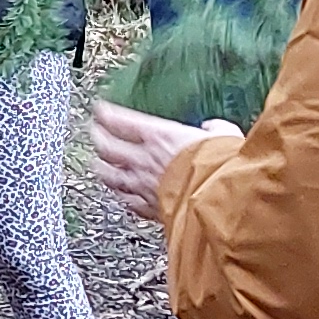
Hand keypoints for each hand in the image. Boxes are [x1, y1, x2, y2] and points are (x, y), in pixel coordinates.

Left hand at [87, 99, 234, 226]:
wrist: (220, 202)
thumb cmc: (222, 167)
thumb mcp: (225, 136)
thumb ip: (215, 129)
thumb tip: (213, 128)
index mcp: (159, 136)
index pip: (120, 121)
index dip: (105, 115)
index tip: (99, 110)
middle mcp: (144, 160)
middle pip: (107, 147)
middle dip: (97, 138)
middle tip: (94, 133)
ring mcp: (143, 185)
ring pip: (110, 176)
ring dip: (102, 168)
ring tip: (98, 163)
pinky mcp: (149, 208)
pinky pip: (127, 201)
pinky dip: (121, 195)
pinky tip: (120, 194)